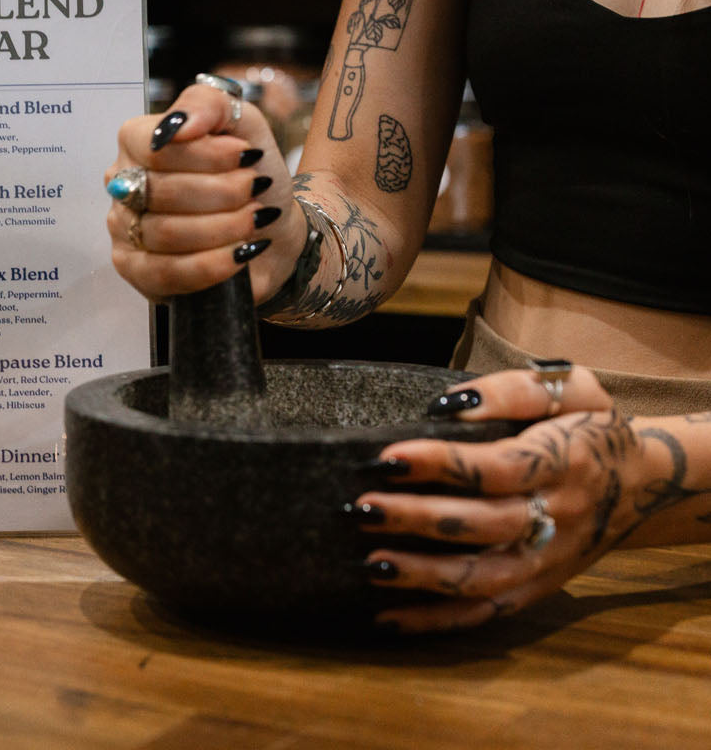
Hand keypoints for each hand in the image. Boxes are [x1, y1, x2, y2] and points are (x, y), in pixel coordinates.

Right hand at [105, 80, 305, 300]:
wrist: (270, 226)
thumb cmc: (249, 173)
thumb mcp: (242, 123)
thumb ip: (209, 105)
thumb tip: (179, 126)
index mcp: (138, 142)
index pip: (152, 146)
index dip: (204, 154)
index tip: (246, 156)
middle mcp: (123, 185)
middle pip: (161, 191)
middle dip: (223, 192)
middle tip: (255, 189)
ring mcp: (125, 230)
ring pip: (166, 233)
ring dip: (223, 227)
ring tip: (254, 220)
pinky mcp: (138, 272)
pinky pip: (167, 272)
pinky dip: (212, 264)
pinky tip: (241, 252)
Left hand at [352, 365, 654, 632]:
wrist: (645, 483)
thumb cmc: (590, 429)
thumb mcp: (572, 389)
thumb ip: (515, 390)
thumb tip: (452, 406)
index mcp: (563, 464)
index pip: (497, 469)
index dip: (443, 464)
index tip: (389, 456)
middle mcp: (557, 518)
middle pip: (485, 526)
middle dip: (420, 519)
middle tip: (364, 508)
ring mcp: (546, 562)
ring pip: (482, 578)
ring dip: (423, 575)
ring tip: (370, 563)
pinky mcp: (535, 590)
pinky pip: (484, 613)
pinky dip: (435, 620)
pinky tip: (386, 616)